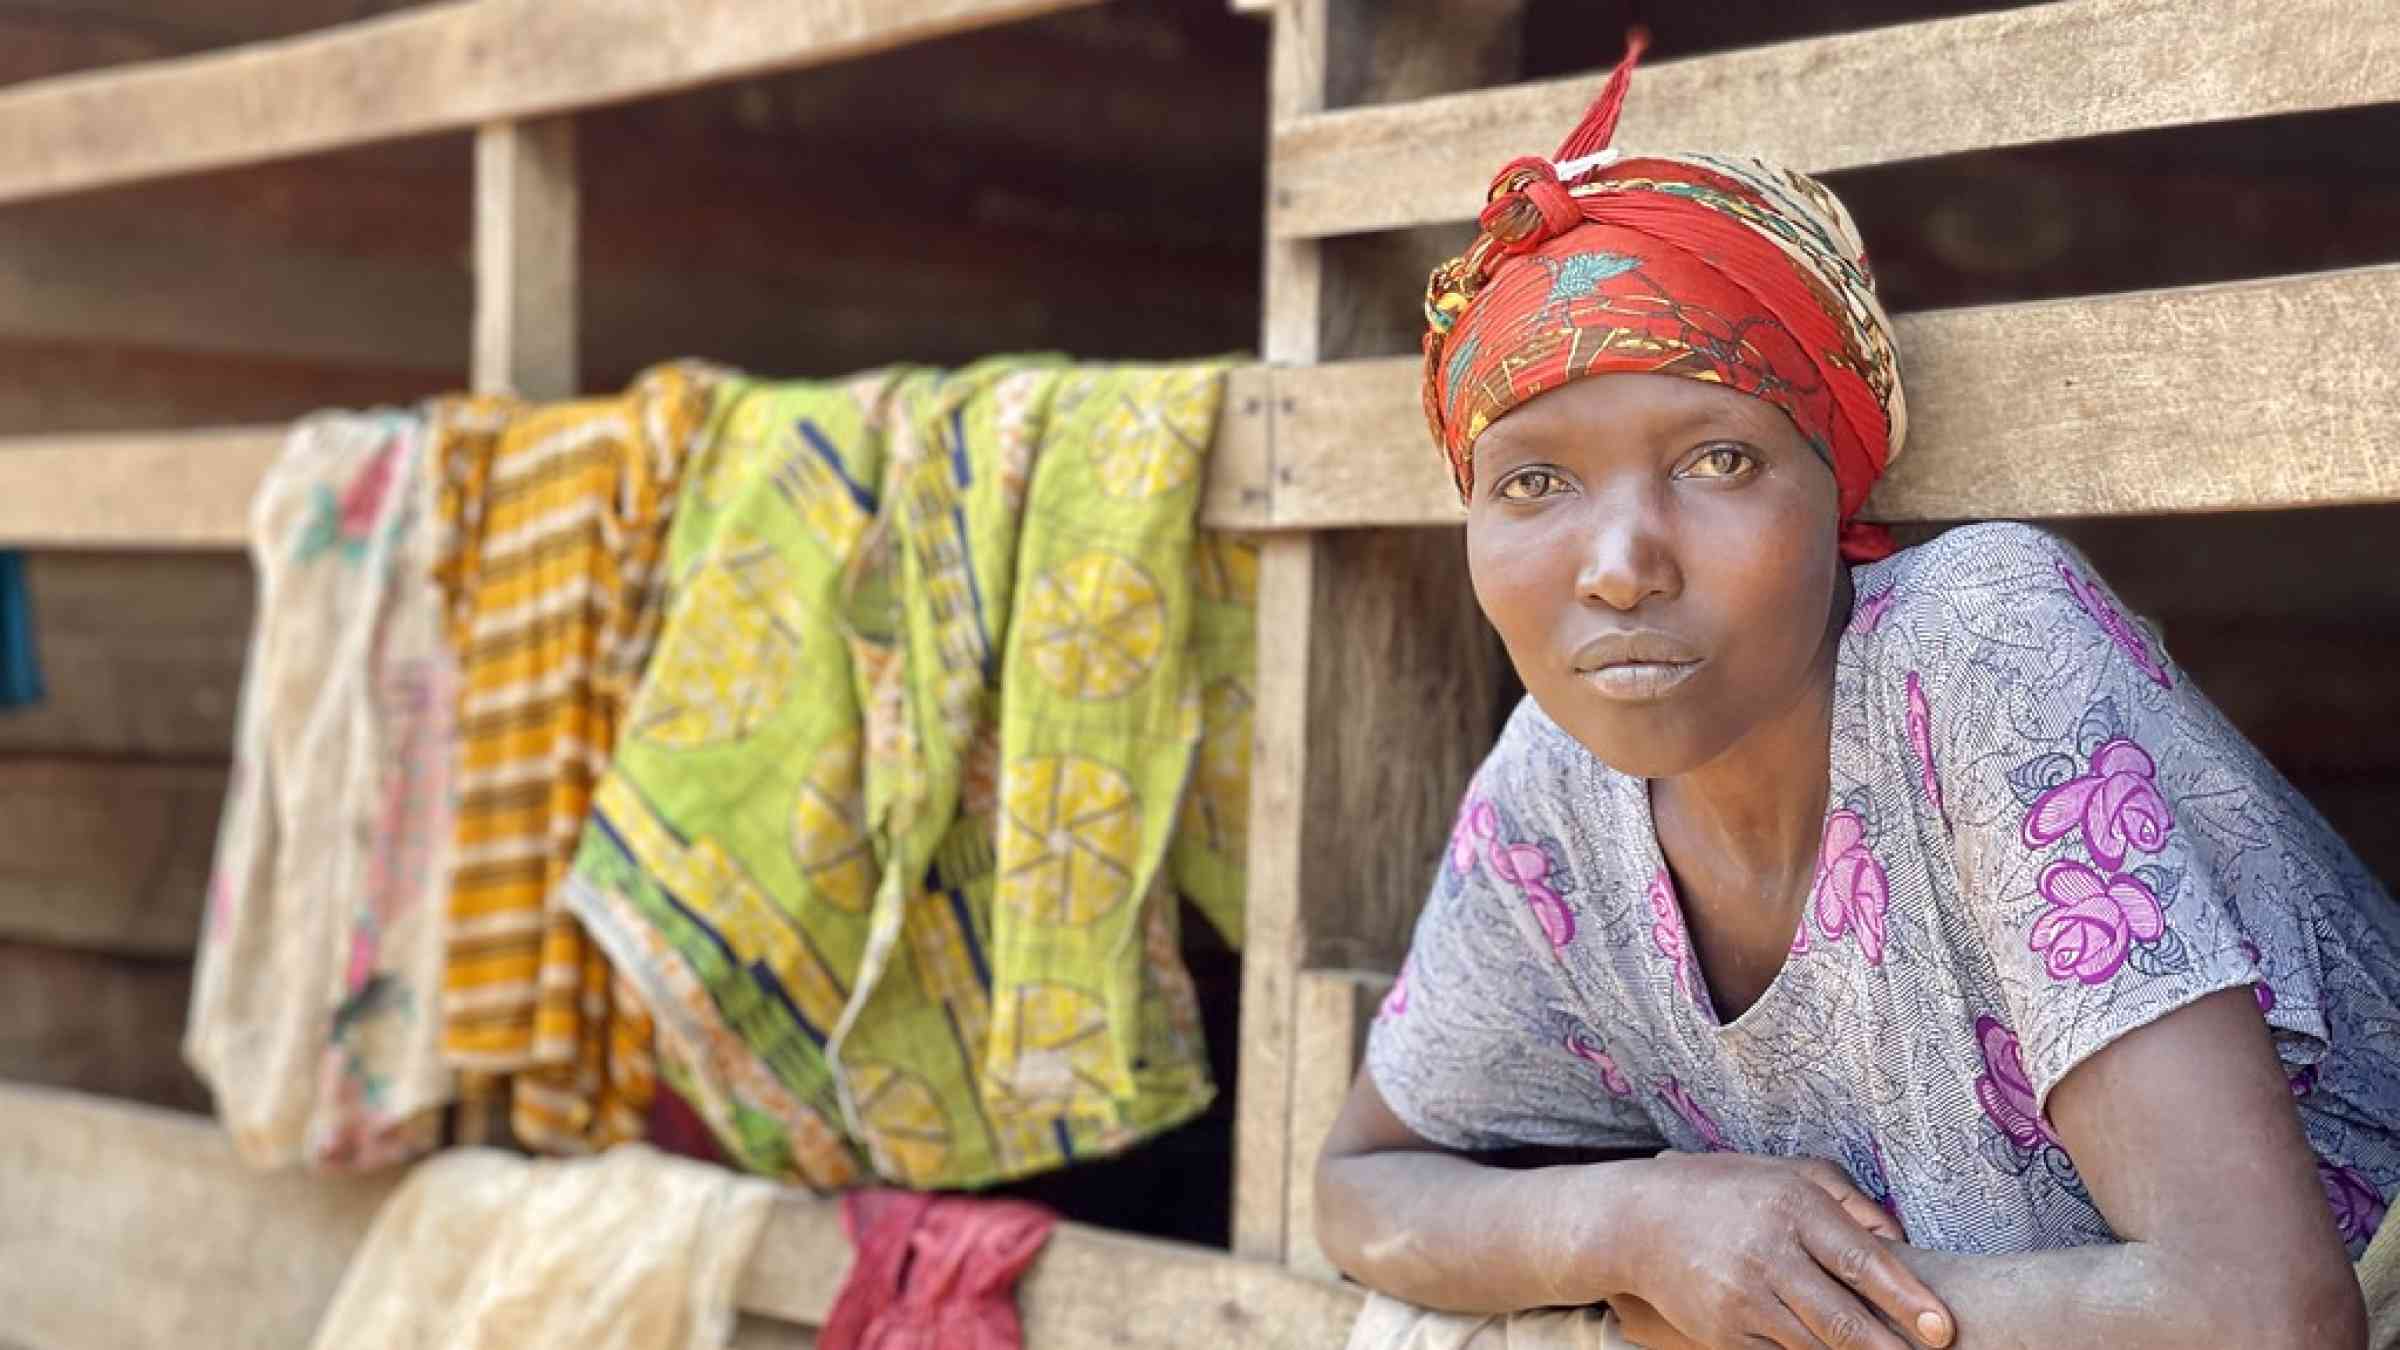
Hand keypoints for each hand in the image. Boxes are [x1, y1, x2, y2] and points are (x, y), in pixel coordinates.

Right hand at [1618, 1151, 1953, 1348]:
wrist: (1637, 1221)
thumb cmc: (1725, 1191)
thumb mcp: (1786, 1174)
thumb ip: (1849, 1200)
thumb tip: (1901, 1242)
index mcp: (1791, 1206)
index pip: (1862, 1260)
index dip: (1907, 1298)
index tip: (1942, 1327)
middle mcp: (1767, 1253)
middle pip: (1842, 1317)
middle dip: (1890, 1348)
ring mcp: (1742, 1297)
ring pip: (1815, 1346)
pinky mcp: (1723, 1332)